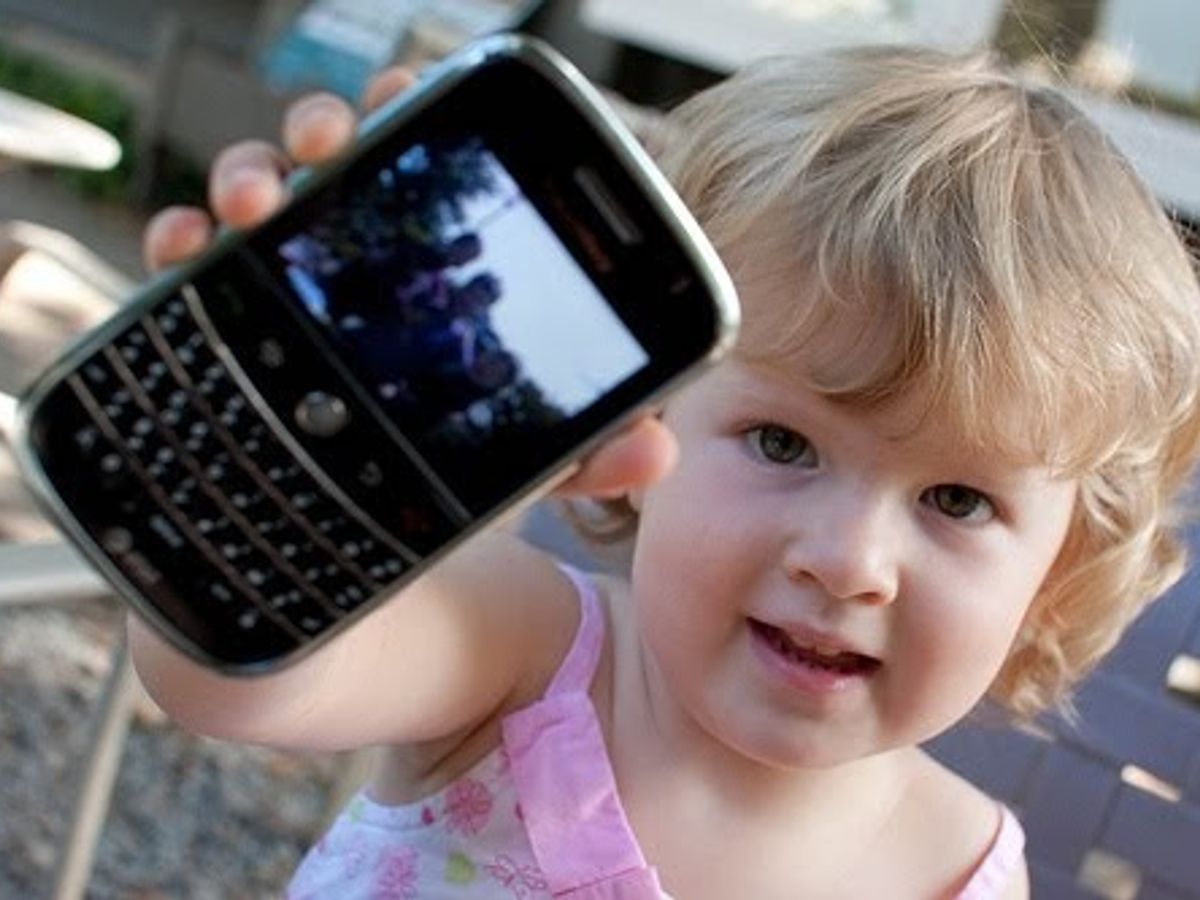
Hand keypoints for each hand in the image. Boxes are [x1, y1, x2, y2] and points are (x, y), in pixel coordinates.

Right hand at [141, 68, 677, 500]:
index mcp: (433, 267)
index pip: (426, 170)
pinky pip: (199, 267)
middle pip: (338, 164)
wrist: (360, 537)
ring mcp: (291, 284)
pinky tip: (186, 247)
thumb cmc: (445, 471)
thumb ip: (584, 449)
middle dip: (327, 128)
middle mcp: (357, 261)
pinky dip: (185, 242)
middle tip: (331, 140)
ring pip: (261, 197)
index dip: (414, 124)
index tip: (402, 99)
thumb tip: (658, 447)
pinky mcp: (232, 319)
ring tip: (257, 200)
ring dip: (251, 173)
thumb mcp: (518, 462)